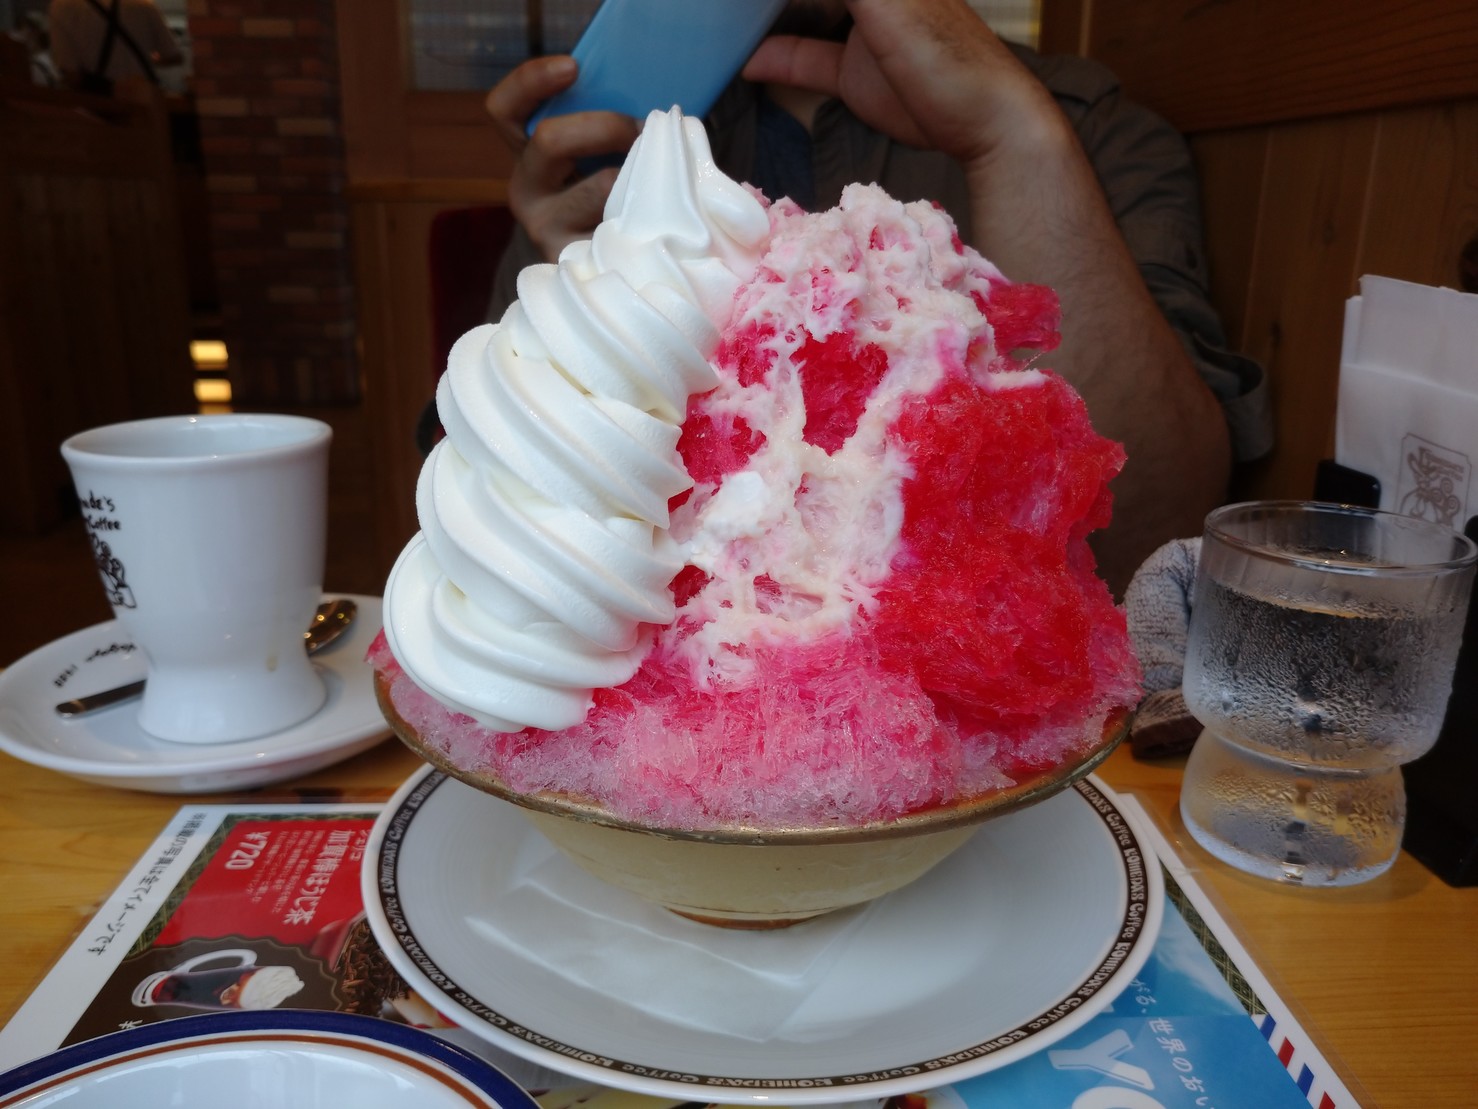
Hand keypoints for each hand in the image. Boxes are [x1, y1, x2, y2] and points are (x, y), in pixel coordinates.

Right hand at [485, 55, 640, 261]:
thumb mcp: (594, 157)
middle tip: (641, 129)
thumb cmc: (611, 196)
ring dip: (638, 172)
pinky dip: (647, 212)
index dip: (530, 81)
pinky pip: (622, 225)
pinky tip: (657, 214)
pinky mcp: (577, 260)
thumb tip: (643, 92)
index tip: (573, 67)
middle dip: (605, 126)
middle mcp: (525, 191)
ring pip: (599, 186)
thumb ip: (599, 126)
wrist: (616, 265)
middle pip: (550, 138)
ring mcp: (546, 229)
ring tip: (660, 175)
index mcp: (526, 156)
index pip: (503, 110)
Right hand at [742, 0, 1063, 168]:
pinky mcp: (855, 72)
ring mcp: (861, 29)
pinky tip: (741, 64)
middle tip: (723, 3)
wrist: (985, 123)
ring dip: (766, 15)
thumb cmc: (943, 55)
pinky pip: (805, 58)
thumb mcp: (884, 0)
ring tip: (723, 18)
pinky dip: (774, 60)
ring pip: (803, 11)